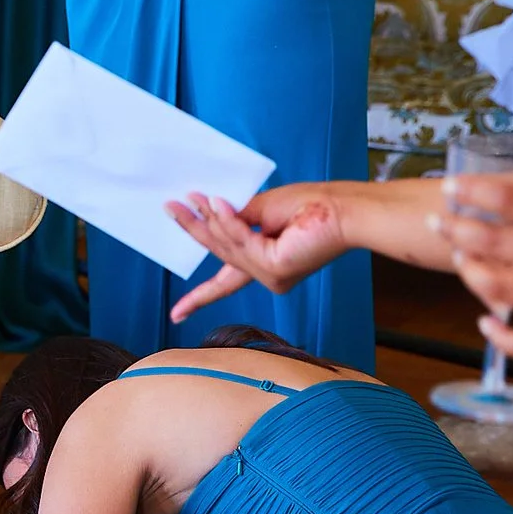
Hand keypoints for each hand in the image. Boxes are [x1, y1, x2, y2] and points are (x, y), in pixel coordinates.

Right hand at [165, 184, 344, 324]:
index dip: (199, 298)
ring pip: (226, 248)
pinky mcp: (275, 268)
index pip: (225, 284)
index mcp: (265, 263)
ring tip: (193, 198)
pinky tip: (216, 203)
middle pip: (219, 256)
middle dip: (194, 230)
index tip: (177, 315)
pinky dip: (227, 222)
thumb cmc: (313, 207)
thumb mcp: (264, 210)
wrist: (343, 210)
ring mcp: (271, 276)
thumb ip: (237, 217)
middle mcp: (267, 276)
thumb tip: (210, 211)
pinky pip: (240, 242)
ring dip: (208, 221)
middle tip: (169, 207)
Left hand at [431, 176, 512, 357]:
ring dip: (472, 275)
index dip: (473, 191)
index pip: (510, 197)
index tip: (451, 187)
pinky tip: (486, 323)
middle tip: (438, 223)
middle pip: (493, 240)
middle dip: (457, 230)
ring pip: (500, 286)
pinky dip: (501, 334)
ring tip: (462, 264)